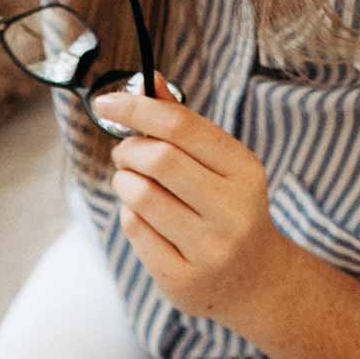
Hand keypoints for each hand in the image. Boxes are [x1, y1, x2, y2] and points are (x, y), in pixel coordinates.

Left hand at [90, 73, 290, 334]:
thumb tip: (149, 78)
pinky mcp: (184, 278)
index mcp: (245, 171)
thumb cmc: (226, 209)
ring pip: (141, 196)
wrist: (254, 281)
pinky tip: (144, 216)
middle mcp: (233, 210)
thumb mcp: (220, 165)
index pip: (181, 125)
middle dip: (129, 150)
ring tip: (132, 184)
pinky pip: (135, 230)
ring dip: (124, 182)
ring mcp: (210, 248)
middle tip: (124, 154)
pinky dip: (129, 214)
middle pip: (159, 159)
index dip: (136, 107)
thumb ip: (184, 124)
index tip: (105, 102)